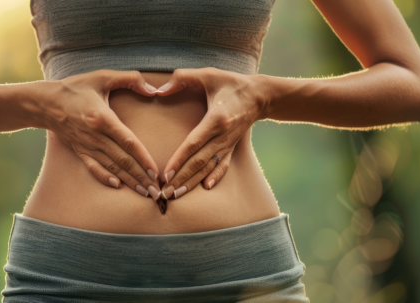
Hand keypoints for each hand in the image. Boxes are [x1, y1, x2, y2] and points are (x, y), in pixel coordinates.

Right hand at [42, 70, 161, 199]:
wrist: (45, 102)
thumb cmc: (76, 88)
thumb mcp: (102, 76)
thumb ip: (130, 79)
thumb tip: (153, 89)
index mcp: (103, 119)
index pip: (128, 142)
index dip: (143, 158)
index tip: (155, 172)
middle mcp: (95, 136)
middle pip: (123, 160)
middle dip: (141, 177)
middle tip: (157, 192)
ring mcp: (87, 145)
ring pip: (112, 167)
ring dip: (129, 181)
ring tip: (145, 193)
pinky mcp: (80, 151)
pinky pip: (93, 167)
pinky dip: (105, 178)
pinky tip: (117, 186)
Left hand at [155, 68, 265, 198]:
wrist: (260, 95)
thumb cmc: (231, 83)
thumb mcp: (208, 74)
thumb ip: (182, 78)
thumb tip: (159, 90)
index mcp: (216, 119)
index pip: (194, 143)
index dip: (179, 159)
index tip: (166, 174)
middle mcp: (223, 135)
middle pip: (199, 162)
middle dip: (181, 179)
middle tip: (164, 193)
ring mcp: (229, 143)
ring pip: (209, 167)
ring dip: (192, 182)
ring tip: (176, 195)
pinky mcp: (232, 147)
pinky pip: (223, 165)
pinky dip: (215, 177)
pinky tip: (206, 188)